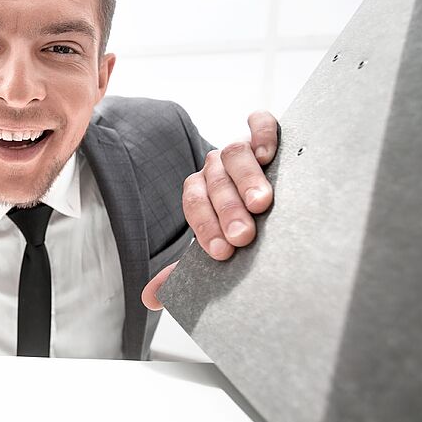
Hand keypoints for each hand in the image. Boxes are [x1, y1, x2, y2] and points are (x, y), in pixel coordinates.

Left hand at [141, 110, 278, 309]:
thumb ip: (185, 271)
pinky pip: (261, 123)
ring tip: (261, 204)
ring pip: (234, 154)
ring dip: (246, 179)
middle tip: (242, 236)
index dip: (204, 227)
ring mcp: (239, 148)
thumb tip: (149, 298)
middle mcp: (215, 168)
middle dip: (227, 210)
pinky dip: (263, 134)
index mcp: (200, 191)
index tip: (221, 253)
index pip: (193, 204)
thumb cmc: (243, 224)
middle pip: (214, 181)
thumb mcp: (217, 245)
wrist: (273, 192)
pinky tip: (269, 156)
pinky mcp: (265, 132)